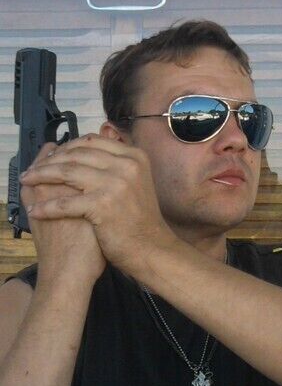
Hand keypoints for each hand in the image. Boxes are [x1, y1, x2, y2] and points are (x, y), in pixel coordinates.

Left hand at [20, 134, 176, 275]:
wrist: (151, 248)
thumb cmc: (139, 219)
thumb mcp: (135, 181)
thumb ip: (117, 162)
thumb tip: (99, 137)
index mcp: (134, 156)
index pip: (92, 142)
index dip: (67, 147)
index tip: (51, 156)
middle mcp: (127, 165)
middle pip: (77, 154)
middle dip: (49, 161)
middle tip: (33, 170)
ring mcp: (116, 183)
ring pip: (67, 172)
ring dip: (42, 177)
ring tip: (27, 182)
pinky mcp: (103, 204)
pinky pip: (66, 202)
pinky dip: (47, 207)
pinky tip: (36, 210)